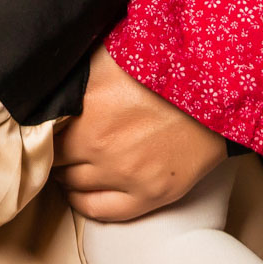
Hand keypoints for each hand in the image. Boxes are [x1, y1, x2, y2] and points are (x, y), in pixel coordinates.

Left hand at [52, 48, 226, 220]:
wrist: (218, 89)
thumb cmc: (168, 65)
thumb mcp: (116, 52)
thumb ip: (82, 67)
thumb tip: (52, 73)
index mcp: (88, 106)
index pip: (45, 129)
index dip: (44, 127)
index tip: (44, 125)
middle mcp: (100, 144)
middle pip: (57, 159)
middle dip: (55, 151)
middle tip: (56, 145)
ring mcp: (124, 173)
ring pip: (74, 185)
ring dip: (66, 176)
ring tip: (67, 167)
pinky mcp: (148, 194)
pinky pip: (100, 211)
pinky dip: (82, 204)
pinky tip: (78, 193)